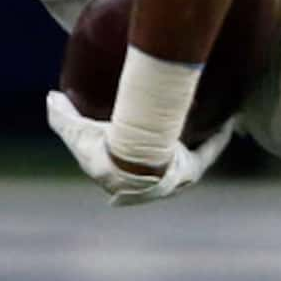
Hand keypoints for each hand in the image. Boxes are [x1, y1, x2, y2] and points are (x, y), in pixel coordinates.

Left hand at [45, 90, 234, 206]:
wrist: (134, 166)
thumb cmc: (102, 153)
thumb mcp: (74, 130)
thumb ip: (60, 115)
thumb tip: (52, 96)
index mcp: (120, 181)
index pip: (121, 173)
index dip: (121, 159)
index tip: (123, 141)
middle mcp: (149, 184)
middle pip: (158, 165)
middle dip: (161, 151)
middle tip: (164, 127)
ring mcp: (173, 179)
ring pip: (186, 157)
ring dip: (192, 141)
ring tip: (200, 119)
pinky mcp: (192, 170)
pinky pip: (208, 152)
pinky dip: (218, 137)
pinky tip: (227, 121)